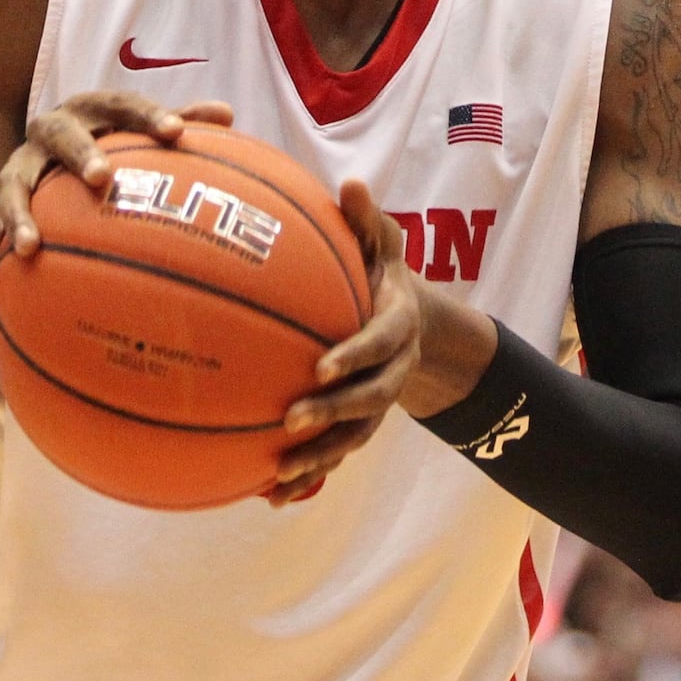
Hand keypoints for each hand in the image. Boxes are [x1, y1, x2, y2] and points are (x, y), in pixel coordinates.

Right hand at [0, 92, 233, 291]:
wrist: (43, 154)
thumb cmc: (108, 145)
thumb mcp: (139, 132)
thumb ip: (180, 122)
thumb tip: (227, 114)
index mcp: (89, 110)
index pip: (121, 105)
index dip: (148, 115)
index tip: (176, 132)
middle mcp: (48, 133)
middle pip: (60, 135)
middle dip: (79, 154)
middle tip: (101, 178)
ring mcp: (18, 168)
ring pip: (11, 187)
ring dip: (18, 215)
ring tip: (31, 247)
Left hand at [267, 179, 421, 505]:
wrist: (414, 323)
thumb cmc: (382, 272)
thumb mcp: (382, 241)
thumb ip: (367, 220)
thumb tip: (352, 184)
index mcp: (398, 326)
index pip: (378, 343)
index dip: (353, 356)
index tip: (320, 366)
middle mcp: (393, 370)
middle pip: (368, 399)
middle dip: (332, 413)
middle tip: (290, 419)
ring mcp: (377, 402)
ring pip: (353, 437)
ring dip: (318, 457)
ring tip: (278, 474)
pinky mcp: (359, 424)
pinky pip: (335, 454)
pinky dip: (306, 476)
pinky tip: (266, 495)